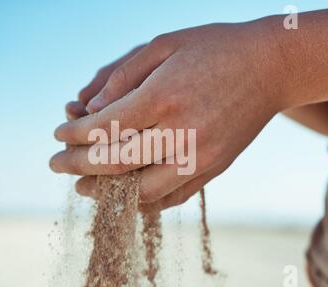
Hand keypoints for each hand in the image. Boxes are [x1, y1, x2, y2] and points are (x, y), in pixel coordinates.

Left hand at [51, 18, 289, 209]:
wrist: (271, 67)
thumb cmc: (215, 49)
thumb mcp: (164, 45)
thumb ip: (123, 77)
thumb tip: (90, 109)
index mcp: (164, 98)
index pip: (105, 128)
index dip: (74, 136)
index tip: (57, 136)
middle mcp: (182, 134)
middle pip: (116, 164)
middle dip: (78, 167)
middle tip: (55, 165)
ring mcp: (201, 157)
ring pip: (142, 190)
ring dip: (107, 191)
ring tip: (83, 185)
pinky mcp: (214, 169)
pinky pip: (172, 197)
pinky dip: (143, 201)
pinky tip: (124, 195)